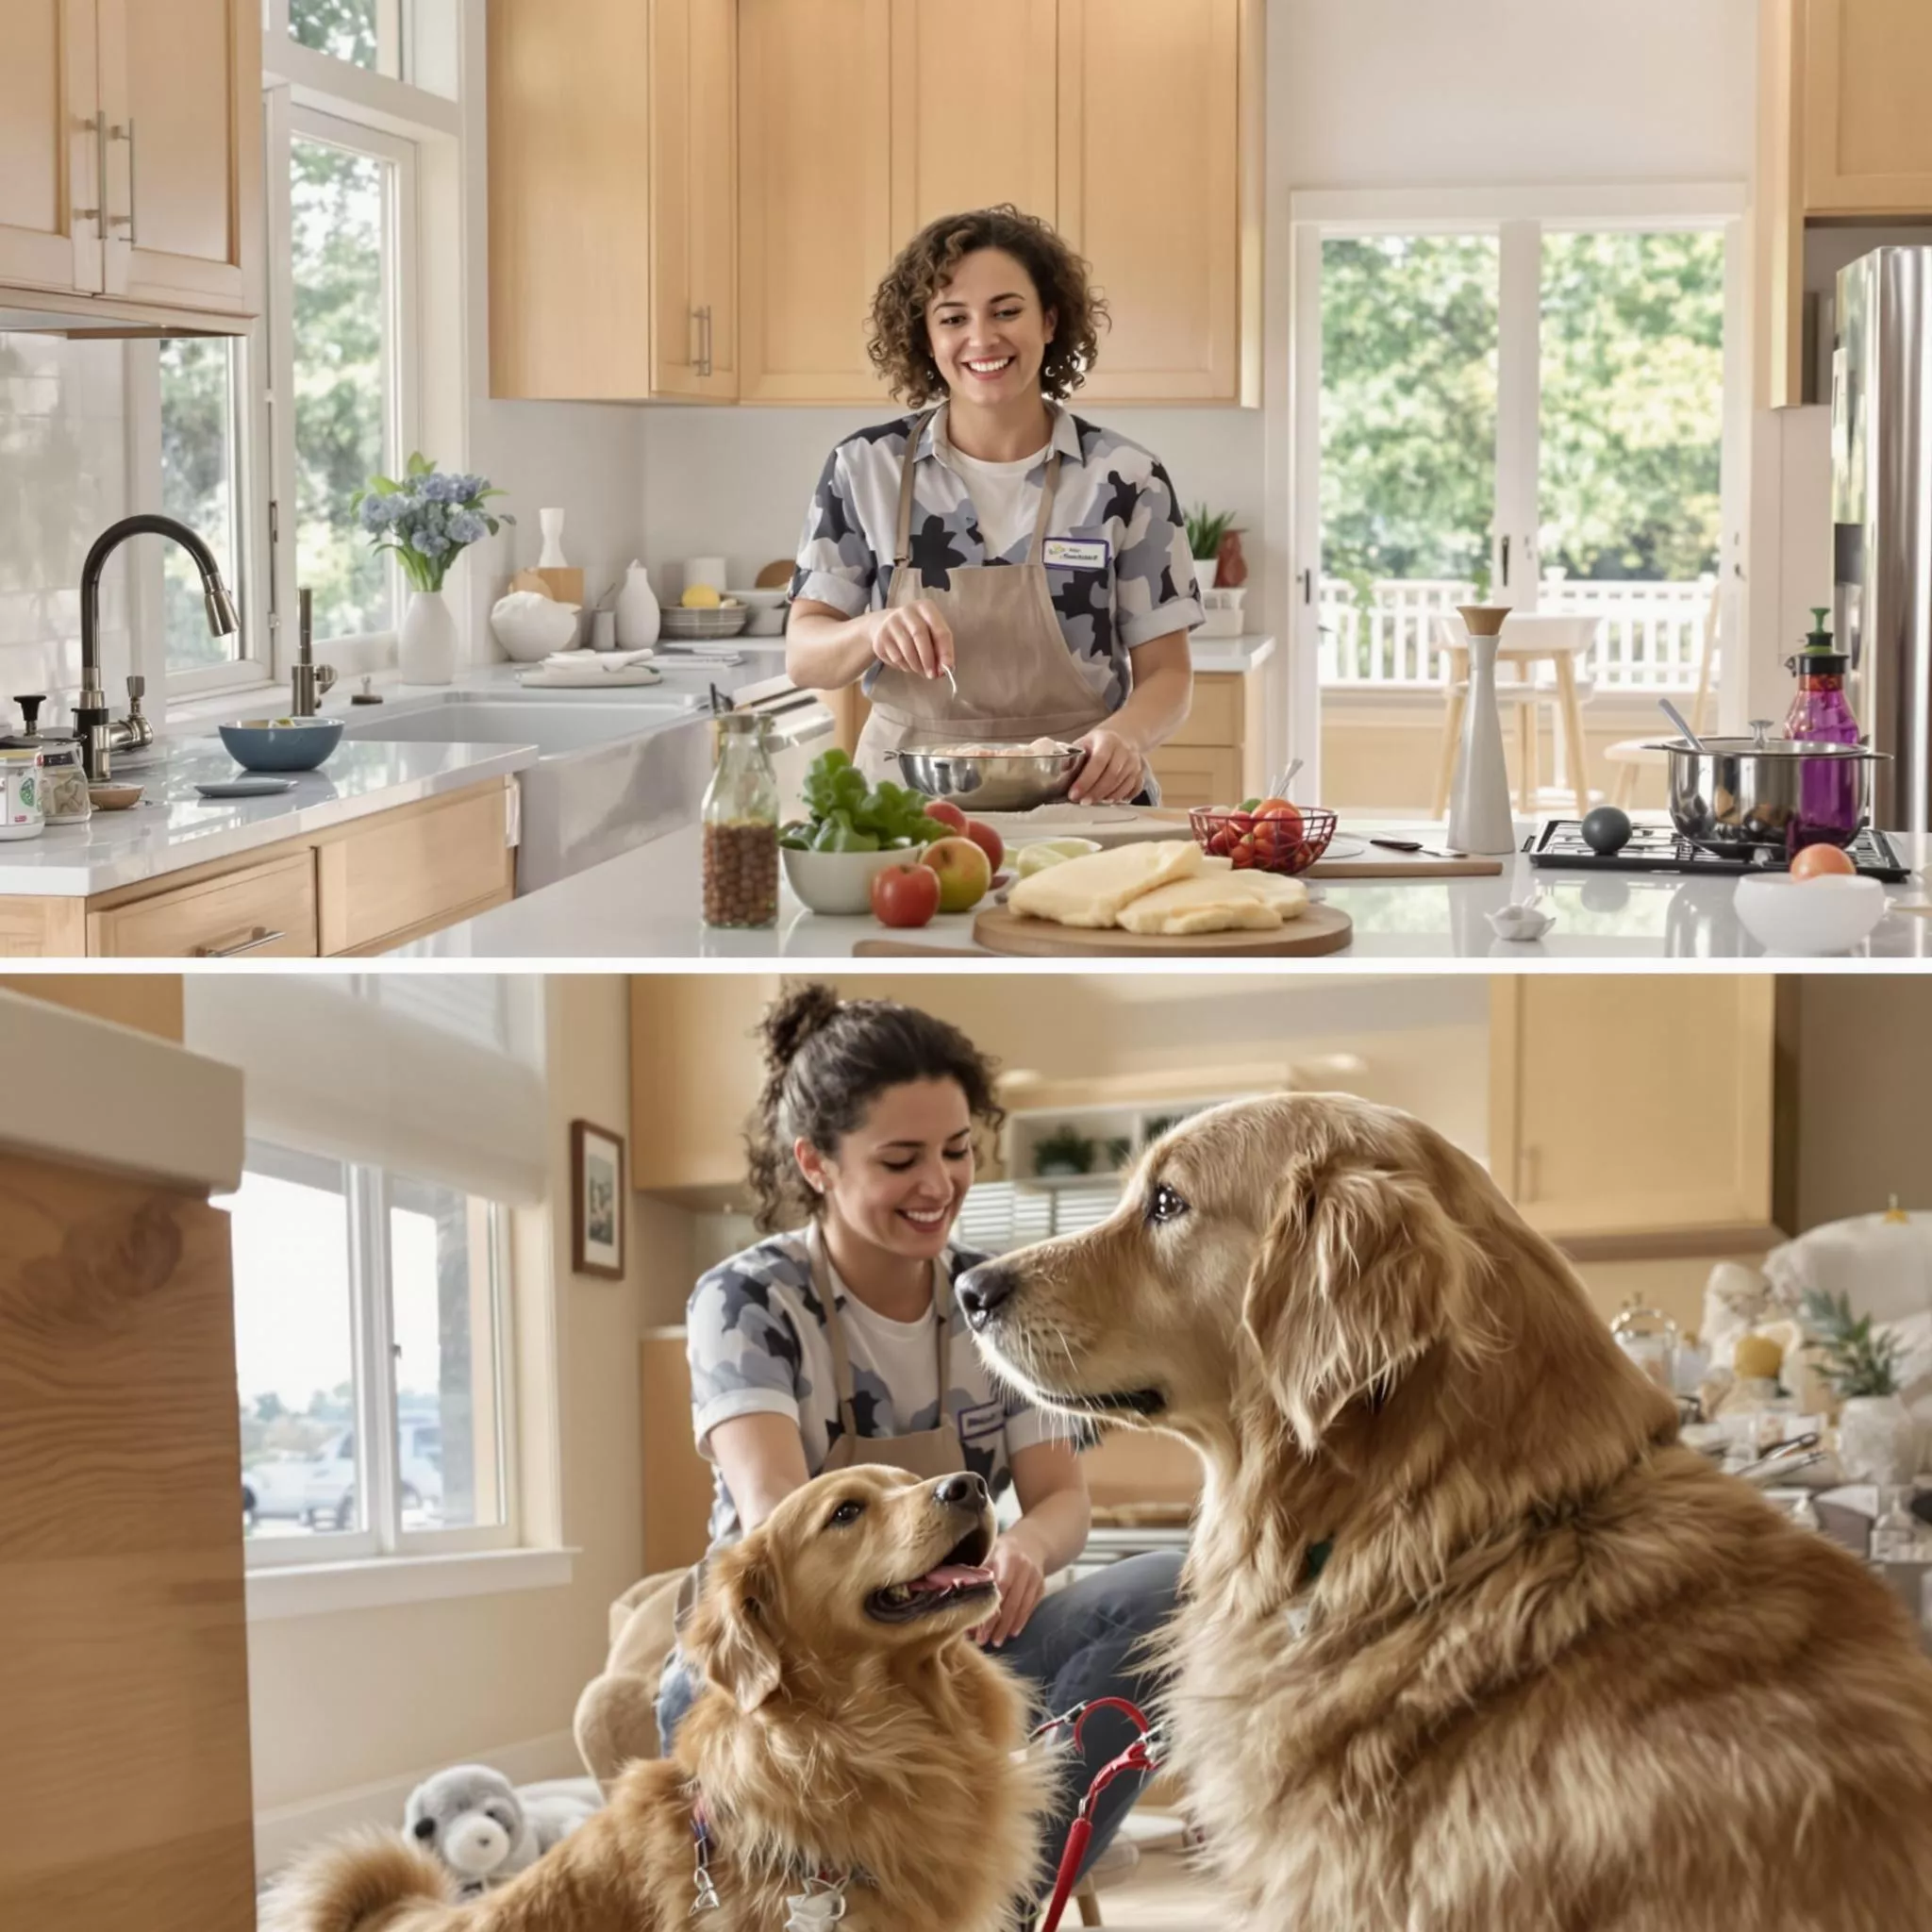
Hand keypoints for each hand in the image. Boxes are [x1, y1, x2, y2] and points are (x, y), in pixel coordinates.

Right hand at [869, 600, 954, 680]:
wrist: (884, 624)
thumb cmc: (916, 630)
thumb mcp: (931, 633)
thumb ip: (940, 650)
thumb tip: (944, 670)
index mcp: (925, 608)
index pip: (939, 630)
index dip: (945, 651)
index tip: (947, 668)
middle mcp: (907, 611)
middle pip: (920, 636)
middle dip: (928, 659)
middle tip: (932, 675)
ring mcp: (891, 624)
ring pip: (907, 650)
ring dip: (917, 666)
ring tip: (921, 671)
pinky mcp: (881, 638)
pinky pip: (896, 658)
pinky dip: (905, 666)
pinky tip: (908, 664)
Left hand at [971, 1531, 1046, 1647]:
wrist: (1033, 1542)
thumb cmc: (1003, 1551)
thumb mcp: (990, 1554)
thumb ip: (979, 1576)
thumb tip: (963, 1605)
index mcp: (1007, 1558)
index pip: (999, 1589)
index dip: (989, 1610)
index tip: (977, 1628)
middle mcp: (1024, 1568)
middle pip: (1010, 1602)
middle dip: (997, 1624)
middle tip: (984, 1641)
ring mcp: (1035, 1578)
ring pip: (1021, 1607)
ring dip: (1008, 1626)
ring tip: (996, 1641)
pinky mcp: (1041, 1586)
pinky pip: (1031, 1607)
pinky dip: (1021, 1621)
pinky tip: (1012, 1632)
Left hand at [1068, 726, 1143, 803]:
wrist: (1121, 738)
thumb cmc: (1097, 744)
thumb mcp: (1083, 743)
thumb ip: (1073, 757)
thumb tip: (1061, 771)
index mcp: (1107, 740)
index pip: (1098, 762)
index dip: (1086, 780)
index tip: (1074, 794)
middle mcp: (1124, 750)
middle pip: (1111, 776)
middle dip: (1095, 792)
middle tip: (1082, 802)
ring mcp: (1135, 763)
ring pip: (1123, 784)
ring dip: (1106, 796)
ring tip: (1092, 802)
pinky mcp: (1140, 773)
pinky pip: (1133, 789)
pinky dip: (1121, 797)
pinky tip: (1108, 800)